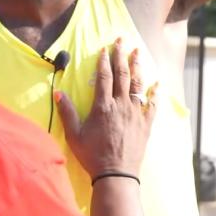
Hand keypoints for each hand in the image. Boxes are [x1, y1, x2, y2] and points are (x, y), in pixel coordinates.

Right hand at [57, 38, 157, 178]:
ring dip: (137, 67)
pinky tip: (157, 83)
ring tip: (138, 52)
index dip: (103, 61)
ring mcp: (135, 114)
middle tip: (122, 41)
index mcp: (103, 107)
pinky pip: (152, 105)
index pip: (103, 77)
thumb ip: (67, 112)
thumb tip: (58, 93)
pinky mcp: (145, 124)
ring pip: (138, 85)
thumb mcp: (74, 135)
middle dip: (121, 56)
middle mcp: (121, 106)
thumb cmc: (92, 155)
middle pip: (122, 75)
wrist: (116, 175)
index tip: (104, 49)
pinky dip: (155, 92)